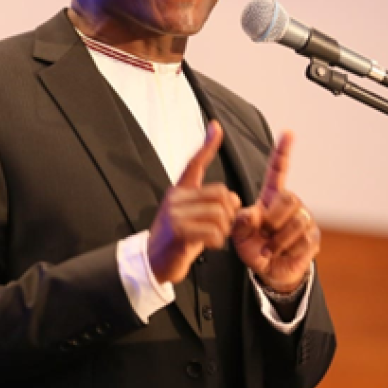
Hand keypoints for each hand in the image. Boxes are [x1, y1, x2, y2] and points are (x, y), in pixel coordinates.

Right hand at [148, 121, 241, 284]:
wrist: (153, 262)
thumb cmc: (177, 240)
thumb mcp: (189, 216)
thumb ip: (209, 204)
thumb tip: (234, 198)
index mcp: (179, 190)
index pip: (195, 163)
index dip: (208, 144)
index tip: (216, 125)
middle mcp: (176, 198)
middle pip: (221, 193)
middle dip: (230, 211)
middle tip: (224, 225)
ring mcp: (176, 214)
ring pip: (220, 213)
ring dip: (225, 229)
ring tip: (216, 236)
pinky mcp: (179, 231)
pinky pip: (213, 231)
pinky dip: (217, 241)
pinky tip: (209, 245)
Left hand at [232, 131, 319, 292]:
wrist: (268, 270)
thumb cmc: (253, 245)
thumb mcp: (239, 233)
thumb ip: (242, 221)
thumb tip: (254, 214)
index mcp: (270, 196)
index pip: (278, 170)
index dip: (283, 152)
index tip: (288, 133)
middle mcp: (290, 204)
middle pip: (289, 197)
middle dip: (273, 218)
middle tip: (263, 232)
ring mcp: (304, 219)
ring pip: (296, 222)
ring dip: (277, 240)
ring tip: (269, 248)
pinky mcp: (313, 237)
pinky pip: (303, 240)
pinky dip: (286, 250)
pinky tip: (279, 254)